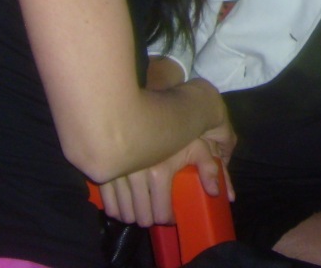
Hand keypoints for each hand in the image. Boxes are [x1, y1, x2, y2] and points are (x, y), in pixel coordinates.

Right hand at [100, 113, 235, 225]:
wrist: (147, 103)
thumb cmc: (178, 125)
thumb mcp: (198, 144)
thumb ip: (210, 168)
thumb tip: (217, 193)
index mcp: (159, 171)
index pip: (162, 211)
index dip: (168, 218)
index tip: (172, 215)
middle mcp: (136, 174)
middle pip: (141, 215)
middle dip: (150, 219)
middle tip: (156, 214)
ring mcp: (117, 172)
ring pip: (122, 211)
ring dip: (131, 215)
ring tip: (141, 210)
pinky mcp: (103, 167)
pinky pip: (106, 200)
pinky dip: (114, 208)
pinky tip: (121, 208)